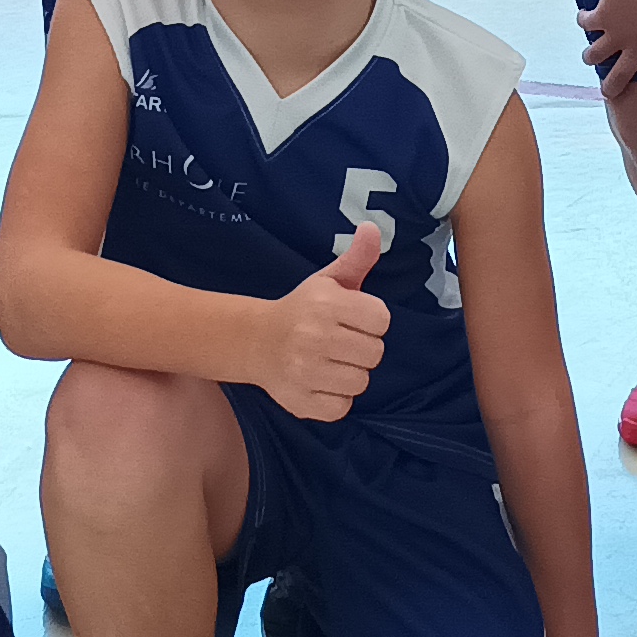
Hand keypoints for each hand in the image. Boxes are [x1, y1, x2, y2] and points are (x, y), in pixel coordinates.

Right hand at [261, 226, 390, 420]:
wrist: (255, 341)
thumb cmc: (303, 310)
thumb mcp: (328, 280)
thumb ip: (357, 258)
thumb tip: (372, 228)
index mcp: (326, 304)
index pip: (381, 320)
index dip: (370, 320)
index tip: (352, 319)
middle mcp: (314, 337)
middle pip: (374, 353)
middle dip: (362, 347)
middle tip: (341, 341)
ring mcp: (305, 372)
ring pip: (360, 382)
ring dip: (351, 374)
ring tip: (331, 361)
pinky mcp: (300, 401)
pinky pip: (341, 407)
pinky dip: (336, 398)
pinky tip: (322, 381)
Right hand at [578, 0, 636, 121]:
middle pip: (622, 77)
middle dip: (612, 89)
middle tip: (608, 93)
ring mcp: (617, 33)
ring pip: (596, 57)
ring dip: (592, 58)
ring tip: (590, 57)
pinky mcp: (602, 17)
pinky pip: (587, 24)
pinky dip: (584, 21)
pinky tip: (585, 18)